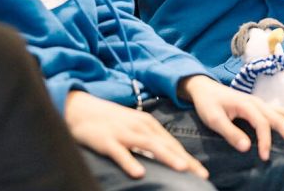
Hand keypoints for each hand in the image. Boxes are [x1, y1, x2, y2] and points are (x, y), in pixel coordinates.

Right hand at [64, 91, 207, 179]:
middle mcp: (140, 127)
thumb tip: (166, 156)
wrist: (81, 109)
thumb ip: (148, 140)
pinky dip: (130, 163)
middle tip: (201, 174)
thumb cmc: (110, 121)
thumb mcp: (133, 127)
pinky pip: (120, 153)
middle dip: (185, 160)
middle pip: (167, 145)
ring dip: (167, 157)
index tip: (202, 172)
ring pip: (149, 146)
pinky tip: (139, 173)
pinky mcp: (107, 140)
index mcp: (149, 124)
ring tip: (182, 169)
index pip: (173, 144)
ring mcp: (124, 133)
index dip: (188, 158)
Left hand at [181, 75, 283, 160]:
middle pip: (280, 117)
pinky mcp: (261, 107)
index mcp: (247, 105)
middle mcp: (258, 103)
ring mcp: (261, 104)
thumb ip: (230, 132)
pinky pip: (282, 113)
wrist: (205, 88)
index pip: (262, 123)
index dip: (265, 140)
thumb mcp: (213, 119)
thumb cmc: (208, 104)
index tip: (265, 157)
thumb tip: (248, 148)